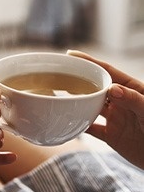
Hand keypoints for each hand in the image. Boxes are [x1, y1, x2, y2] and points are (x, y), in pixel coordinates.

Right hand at [67, 50, 143, 168]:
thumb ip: (133, 99)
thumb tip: (111, 89)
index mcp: (132, 89)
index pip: (108, 71)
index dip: (89, 62)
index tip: (71, 55)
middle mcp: (121, 101)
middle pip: (96, 87)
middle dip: (79, 80)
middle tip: (59, 76)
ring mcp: (115, 118)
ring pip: (90, 106)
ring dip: (76, 102)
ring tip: (59, 96)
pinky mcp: (112, 135)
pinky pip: (91, 128)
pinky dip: (78, 125)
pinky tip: (66, 122)